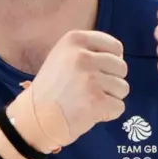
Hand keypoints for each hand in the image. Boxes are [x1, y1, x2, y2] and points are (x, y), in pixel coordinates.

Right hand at [18, 30, 129, 150]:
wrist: (34, 119)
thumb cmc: (52, 89)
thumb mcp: (64, 56)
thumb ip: (89, 51)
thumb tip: (120, 56)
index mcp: (75, 39)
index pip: (116, 47)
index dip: (112, 62)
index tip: (98, 72)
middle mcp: (83, 56)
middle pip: (122, 68)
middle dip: (111, 81)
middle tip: (90, 90)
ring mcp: (90, 78)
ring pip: (123, 88)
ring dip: (110, 98)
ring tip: (88, 101)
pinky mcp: (96, 101)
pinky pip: (119, 107)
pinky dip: (108, 113)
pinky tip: (90, 113)